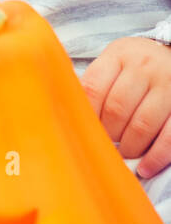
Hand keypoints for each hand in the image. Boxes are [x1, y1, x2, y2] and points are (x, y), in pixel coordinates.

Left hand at [81, 37, 170, 177]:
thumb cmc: (136, 67)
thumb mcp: (114, 62)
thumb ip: (93, 82)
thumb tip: (63, 112)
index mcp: (119, 55)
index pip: (92, 88)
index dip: (86, 116)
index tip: (85, 131)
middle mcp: (144, 67)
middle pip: (116, 109)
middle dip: (108, 134)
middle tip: (106, 144)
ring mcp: (167, 85)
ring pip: (141, 125)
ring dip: (129, 147)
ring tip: (123, 154)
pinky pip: (169, 137)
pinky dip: (155, 156)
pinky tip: (144, 167)